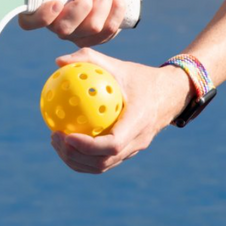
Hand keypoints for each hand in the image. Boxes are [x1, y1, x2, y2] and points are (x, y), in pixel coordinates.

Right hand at [18, 0, 137, 46]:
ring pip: (91, 28)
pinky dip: (116, 8)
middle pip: (64, 29)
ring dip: (103, 1)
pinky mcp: (96, 39)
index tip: (57, 2)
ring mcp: (77, 35)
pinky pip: (108, 30)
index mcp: (43, 8)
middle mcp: (57, 26)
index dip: (41, 17)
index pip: (29, 23)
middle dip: (82, 5)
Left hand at [49, 48, 192, 173]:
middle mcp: (137, 141)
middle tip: (55, 136)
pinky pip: (103, 161)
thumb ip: (89, 59)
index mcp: (138, 122)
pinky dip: (82, 157)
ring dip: (75, 160)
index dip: (87, 146)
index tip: (66, 135)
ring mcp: (134, 150)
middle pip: (103, 161)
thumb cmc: (140, 77)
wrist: (171, 94)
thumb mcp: (118, 65)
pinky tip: (66, 140)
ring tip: (56, 141)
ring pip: (101, 166)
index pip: (113, 144)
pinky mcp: (128, 152)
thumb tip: (58, 62)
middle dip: (74, 155)